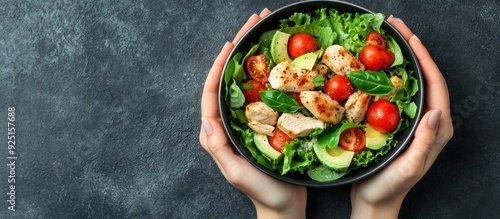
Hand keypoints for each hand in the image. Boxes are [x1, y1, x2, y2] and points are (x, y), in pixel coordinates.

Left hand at [199, 9, 306, 218]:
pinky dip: (270, 73)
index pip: (212, 90)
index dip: (219, 64)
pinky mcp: (263, 123)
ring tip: (266, 32)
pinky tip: (281, 60)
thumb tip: (205, 116)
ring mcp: (246, 121)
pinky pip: (263, 92)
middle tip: (254, 23)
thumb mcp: (236, 172)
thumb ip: (218, 146)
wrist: (284, 207)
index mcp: (217, 131)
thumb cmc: (263, 193)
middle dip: (238, 49)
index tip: (231, 42)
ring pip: (246, 81)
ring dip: (254, 56)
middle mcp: (228, 122)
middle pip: (229, 78)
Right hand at [350, 16, 453, 217]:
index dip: (424, 59)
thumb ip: (425, 141)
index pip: (436, 85)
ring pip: (409, 82)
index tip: (410, 38)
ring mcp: (412, 121)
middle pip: (424, 77)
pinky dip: (385, 75)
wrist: (374, 201)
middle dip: (412, 50)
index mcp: (437, 128)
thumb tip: (435, 111)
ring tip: (384, 41)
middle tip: (394, 29)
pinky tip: (371, 68)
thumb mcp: (409, 167)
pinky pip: (394, 92)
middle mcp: (428, 120)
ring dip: (399, 59)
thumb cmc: (390, 187)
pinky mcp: (397, 123)